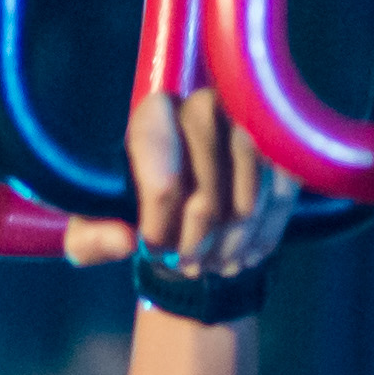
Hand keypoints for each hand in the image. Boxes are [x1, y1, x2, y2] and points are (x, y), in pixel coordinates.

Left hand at [66, 90, 284, 277]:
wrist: (184, 190)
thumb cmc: (133, 205)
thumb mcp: (93, 227)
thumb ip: (91, 238)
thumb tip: (124, 241)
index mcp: (153, 116)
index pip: (164, 185)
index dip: (160, 233)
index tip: (154, 254)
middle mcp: (202, 106)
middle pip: (207, 197)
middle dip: (198, 245)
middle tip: (189, 269)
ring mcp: (248, 122)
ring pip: (248, 201)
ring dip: (232, 246)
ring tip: (217, 267)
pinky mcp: (280, 143)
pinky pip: (282, 196)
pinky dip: (265, 234)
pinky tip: (248, 255)